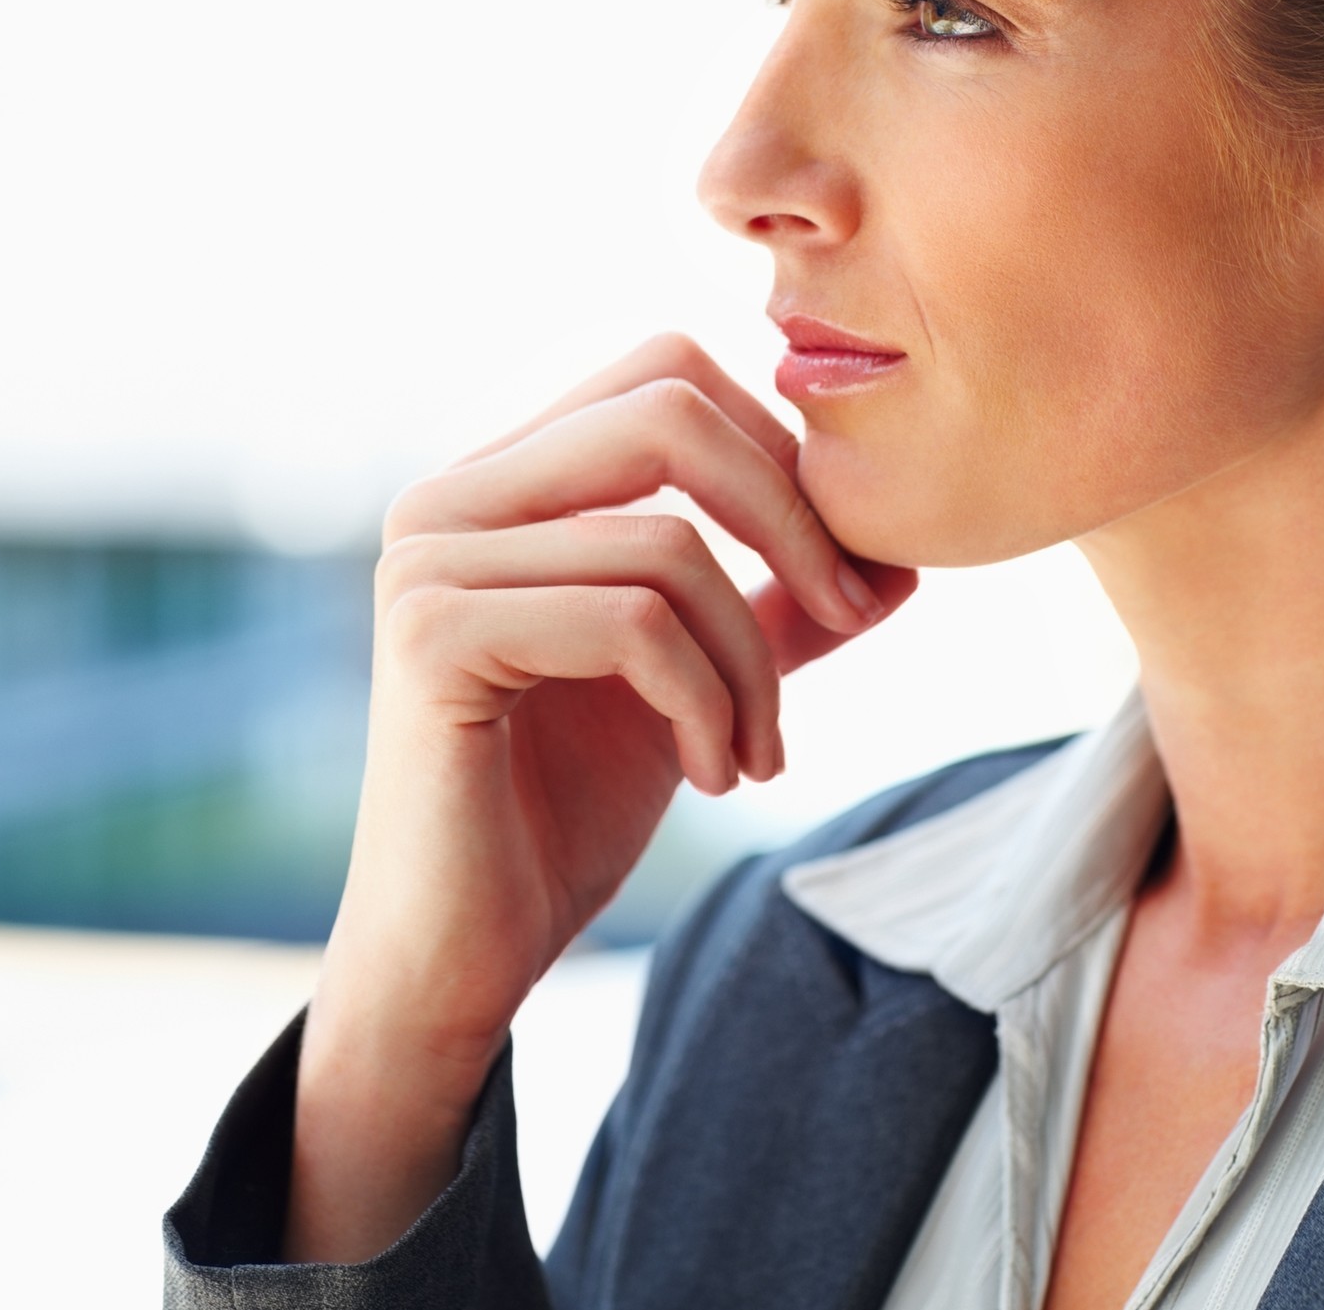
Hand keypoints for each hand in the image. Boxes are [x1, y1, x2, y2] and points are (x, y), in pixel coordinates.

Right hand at [284, 334, 915, 1263]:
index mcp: (497, 484)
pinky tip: (713, 776)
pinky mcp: (433, 637)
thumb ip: (772, 610)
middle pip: (666, 411)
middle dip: (789, 517)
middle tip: (849, 617)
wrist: (461, 953)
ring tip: (756, 754)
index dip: (775, 452)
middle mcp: (445, 499)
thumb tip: (896, 556)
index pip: (661, 372)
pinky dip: (707, 703)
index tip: (844, 573)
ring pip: (667, 543)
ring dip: (754, 663)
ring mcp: (427, 562)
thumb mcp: (693, 687)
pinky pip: (630, 623)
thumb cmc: (558, 818)